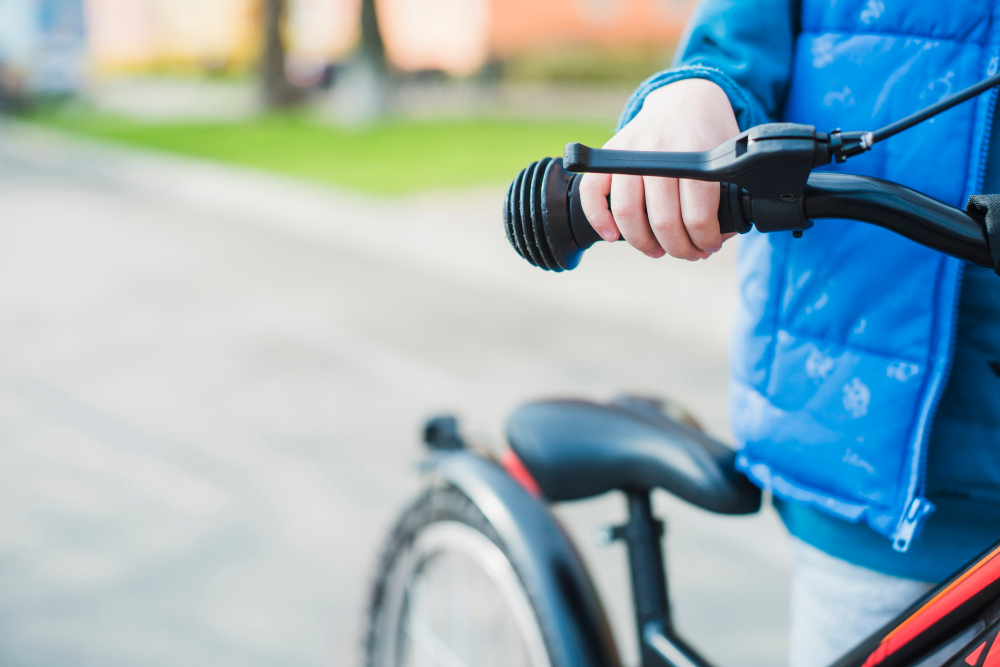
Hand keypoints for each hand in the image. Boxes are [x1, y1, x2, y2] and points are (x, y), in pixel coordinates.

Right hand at [580, 78, 740, 259]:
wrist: (685, 101)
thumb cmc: (708, 139)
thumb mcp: (728, 161)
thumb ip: (727, 199)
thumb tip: (715, 240)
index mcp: (697, 153)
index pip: (698, 216)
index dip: (704, 241)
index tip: (708, 246)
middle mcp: (661, 150)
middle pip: (663, 221)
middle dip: (678, 248)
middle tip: (687, 253)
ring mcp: (631, 150)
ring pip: (627, 213)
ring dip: (643, 243)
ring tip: (656, 249)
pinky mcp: (609, 153)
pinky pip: (592, 192)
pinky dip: (598, 219)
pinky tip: (612, 236)